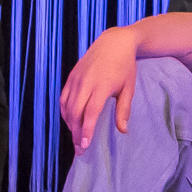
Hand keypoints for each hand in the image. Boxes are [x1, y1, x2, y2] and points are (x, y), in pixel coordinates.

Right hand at [59, 26, 143, 151]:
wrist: (114, 42)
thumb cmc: (125, 66)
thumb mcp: (128, 88)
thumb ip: (124, 110)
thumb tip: (123, 131)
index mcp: (101, 86)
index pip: (90, 113)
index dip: (86, 130)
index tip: (85, 145)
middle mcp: (85, 83)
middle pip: (75, 113)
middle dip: (76, 133)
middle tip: (80, 149)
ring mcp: (76, 79)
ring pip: (67, 107)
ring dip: (70, 125)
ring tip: (76, 138)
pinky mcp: (71, 77)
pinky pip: (63, 98)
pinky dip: (64, 112)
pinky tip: (70, 122)